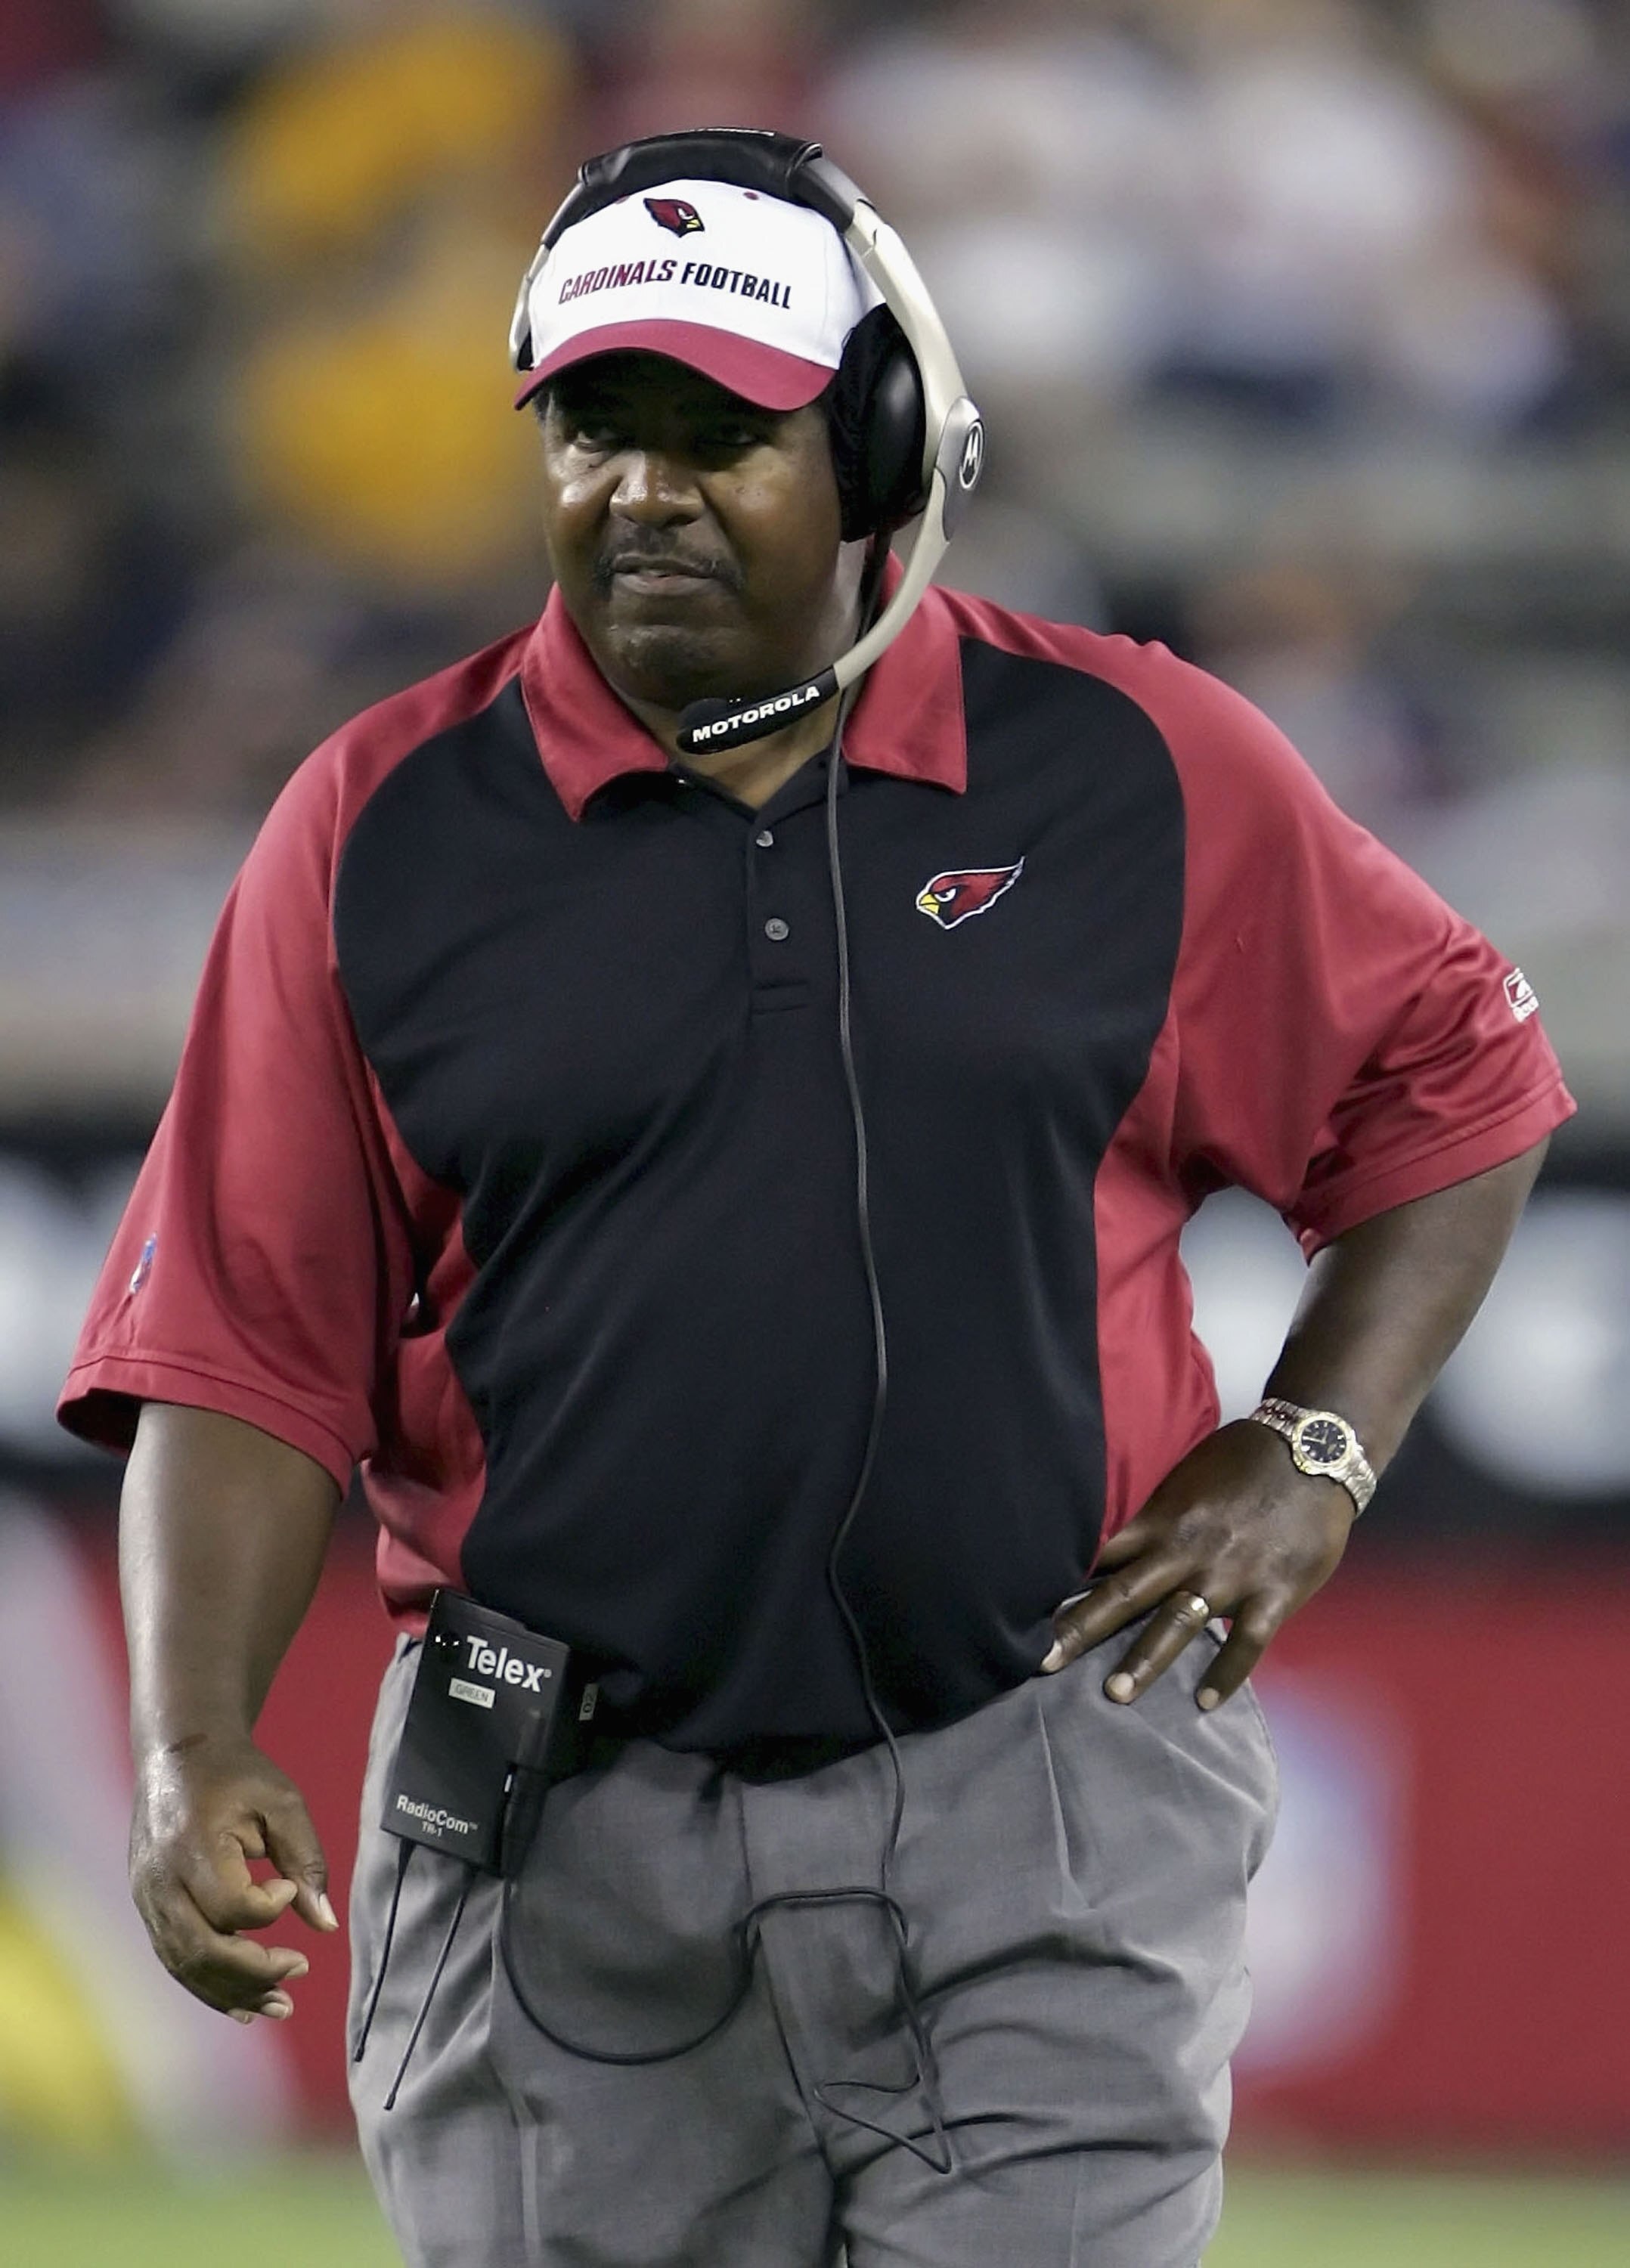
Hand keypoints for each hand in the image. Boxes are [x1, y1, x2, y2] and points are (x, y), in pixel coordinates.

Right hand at [130, 1731, 338, 2022]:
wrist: (180, 1752)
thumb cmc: (239, 1774)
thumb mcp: (283, 1802)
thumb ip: (307, 1859)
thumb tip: (326, 1925)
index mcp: (192, 1844)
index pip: (231, 1905)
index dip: (270, 1907)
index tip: (289, 1887)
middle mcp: (160, 1879)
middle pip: (202, 1948)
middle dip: (254, 1973)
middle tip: (301, 1973)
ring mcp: (147, 1897)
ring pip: (185, 1964)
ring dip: (232, 1992)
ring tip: (280, 2004)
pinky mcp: (147, 1906)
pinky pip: (174, 1958)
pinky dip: (208, 1985)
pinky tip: (243, 2003)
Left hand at [1041, 1419, 1356, 1708]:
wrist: (1314, 1449)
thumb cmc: (1246, 1459)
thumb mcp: (1188, 1477)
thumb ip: (1156, 1515)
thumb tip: (1116, 1544)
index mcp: (1163, 1519)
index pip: (1102, 1554)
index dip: (1064, 1582)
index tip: (1025, 1609)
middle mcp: (1188, 1550)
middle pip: (1124, 1594)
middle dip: (1082, 1629)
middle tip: (1042, 1663)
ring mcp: (1230, 1574)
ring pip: (1177, 1623)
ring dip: (1144, 1659)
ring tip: (1115, 1694)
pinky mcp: (1273, 1593)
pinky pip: (1245, 1642)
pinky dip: (1226, 1673)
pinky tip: (1206, 1702)